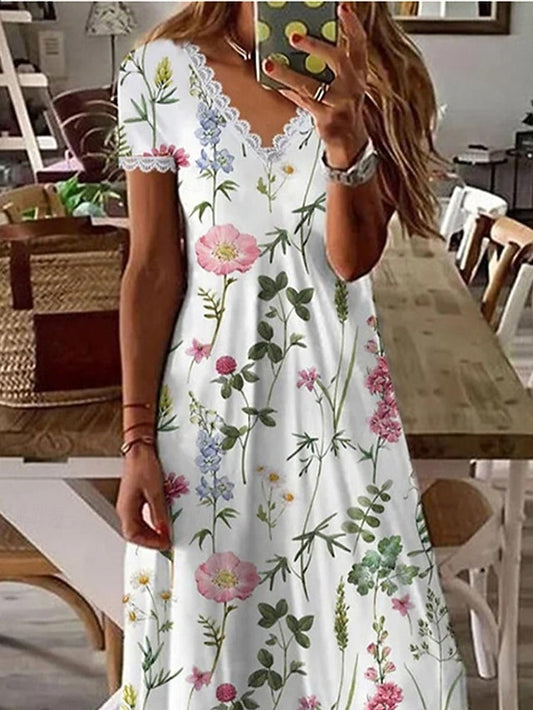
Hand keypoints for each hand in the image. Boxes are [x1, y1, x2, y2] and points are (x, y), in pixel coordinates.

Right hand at [116, 445, 172, 550]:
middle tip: (166, 542)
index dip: (149, 542)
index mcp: (125, 509)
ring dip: (149, 533)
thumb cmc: (144, 466)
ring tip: (165, 535)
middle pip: (133, 533)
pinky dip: (149, 524)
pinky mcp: (133, 499)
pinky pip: (139, 518)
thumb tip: (163, 531)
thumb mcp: (156, 491)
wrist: (140, 449)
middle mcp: (124, 509)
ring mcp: (128, 504)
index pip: (133, 535)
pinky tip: (160, 523)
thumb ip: (159, 513)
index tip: (165, 544)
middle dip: (150, 540)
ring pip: (136, 527)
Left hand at [262, 2, 369, 167]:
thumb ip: (330, 64)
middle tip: (294, 36)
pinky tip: (275, 84)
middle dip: (316, 46)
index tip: (343, 7)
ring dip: (289, 74)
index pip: (360, 44)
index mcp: (359, 73)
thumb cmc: (342, 106)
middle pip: (338, 61)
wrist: (350, 141)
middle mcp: (353, 87)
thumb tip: (302, 41)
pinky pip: (303, 102)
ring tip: (270, 65)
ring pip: (312, 86)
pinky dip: (288, 92)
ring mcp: (341, 104)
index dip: (352, 25)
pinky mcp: (327, 119)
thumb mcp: (344, 83)